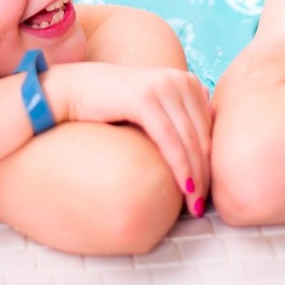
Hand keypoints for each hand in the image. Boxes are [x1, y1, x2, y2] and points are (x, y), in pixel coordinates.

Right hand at [45, 62, 212, 216]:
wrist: (72, 90)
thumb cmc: (110, 104)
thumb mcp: (152, 106)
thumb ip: (178, 116)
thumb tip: (206, 142)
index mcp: (186, 80)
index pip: (209, 127)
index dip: (212, 160)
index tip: (209, 189)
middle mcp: (179, 79)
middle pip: (203, 134)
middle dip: (206, 173)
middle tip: (203, 205)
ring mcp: (162, 86)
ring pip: (189, 140)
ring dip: (195, 176)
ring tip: (194, 205)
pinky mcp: (144, 98)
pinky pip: (169, 140)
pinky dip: (179, 167)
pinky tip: (183, 189)